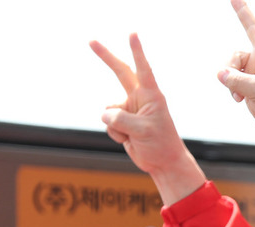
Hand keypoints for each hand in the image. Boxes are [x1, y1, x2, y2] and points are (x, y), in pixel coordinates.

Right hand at [90, 34, 205, 204]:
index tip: (132, 34)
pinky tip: (129, 140)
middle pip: (120, 72)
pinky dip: (116, 134)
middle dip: (106, 57)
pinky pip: (108, 123)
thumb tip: (104, 114)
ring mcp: (130, 109)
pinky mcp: (122, 121)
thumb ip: (121, 119)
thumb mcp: (142, 132)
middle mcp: (140, 98)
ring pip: (109, 111)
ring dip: (117, 126)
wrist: (163, 163)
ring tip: (135, 136)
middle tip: (91, 41)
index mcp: (151, 96)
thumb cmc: (161, 145)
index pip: (143, 69)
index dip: (137, 52)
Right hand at [217, 0, 254, 170]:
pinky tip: (239, 98)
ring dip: (231, 77)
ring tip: (239, 93)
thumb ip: (239, 80)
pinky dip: (231, 87)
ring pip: (232, 60)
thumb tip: (220, 73)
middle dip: (241, 12)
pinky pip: (229, 75)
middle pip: (251, 26)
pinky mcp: (248, 75)